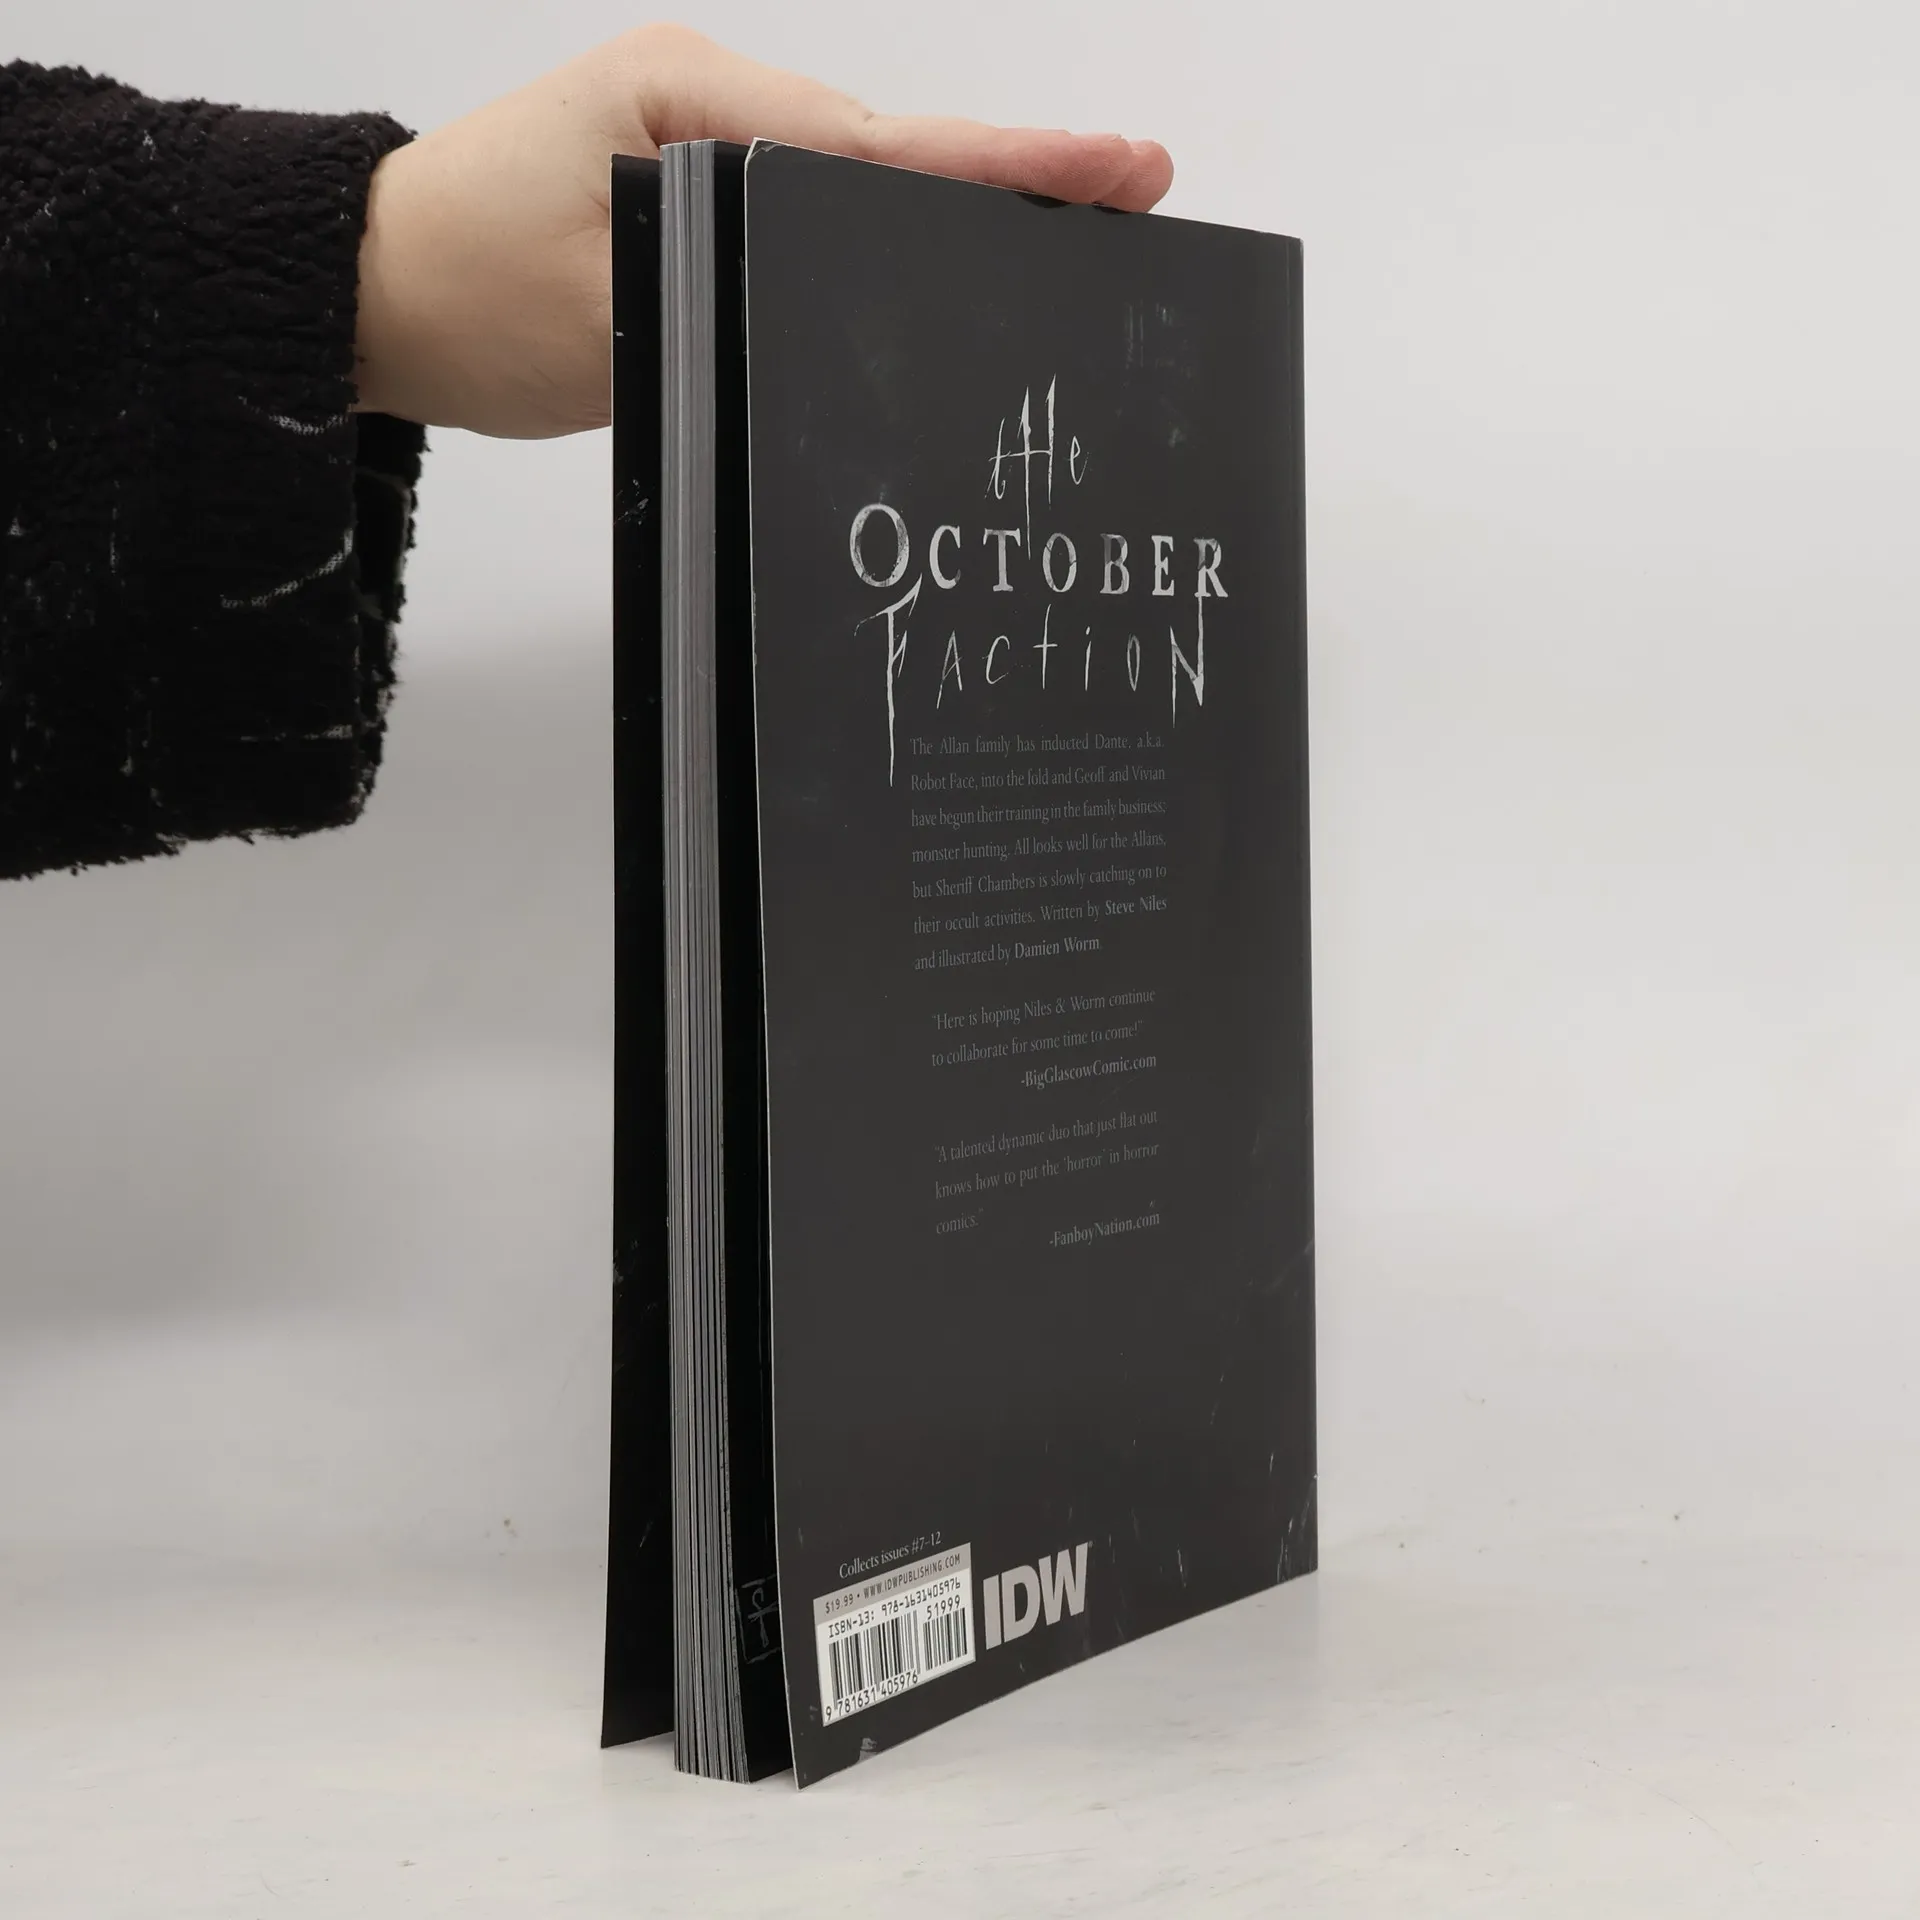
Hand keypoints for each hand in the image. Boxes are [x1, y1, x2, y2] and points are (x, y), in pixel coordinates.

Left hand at [352, 25, 1173, 438]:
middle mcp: (706, 106)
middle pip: (890, 146)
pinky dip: (884, 231)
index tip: (1110, 165)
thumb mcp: (604, 311)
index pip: (876, 144)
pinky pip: (812, 210)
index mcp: (690, 103)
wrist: (365, 291)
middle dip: (1012, 170)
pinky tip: (945, 256)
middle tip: (1135, 181)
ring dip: (956, 202)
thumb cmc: (460, 295)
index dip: (1002, 166)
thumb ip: (727, 295)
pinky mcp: (691, 195)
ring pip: (858, 179)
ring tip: (1074, 218)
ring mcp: (700, 146)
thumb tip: (835, 311)